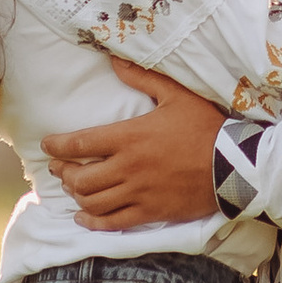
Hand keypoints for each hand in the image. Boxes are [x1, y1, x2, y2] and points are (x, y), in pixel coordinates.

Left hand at [45, 60, 225, 229]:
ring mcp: (138, 193)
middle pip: (80, 177)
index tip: (47, 145)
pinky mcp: (150, 212)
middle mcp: (128, 168)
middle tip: (59, 167)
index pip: (80, 144)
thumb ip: (143, 77)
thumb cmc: (206, 127)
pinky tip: (83, 218)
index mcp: (130, 137)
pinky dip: (92, 222)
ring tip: (72, 187)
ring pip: (92, 201)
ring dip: (76, 195)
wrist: (234, 165)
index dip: (57, 146)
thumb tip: (115, 60)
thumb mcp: (177, 95)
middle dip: (63, 172)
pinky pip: (112, 222)